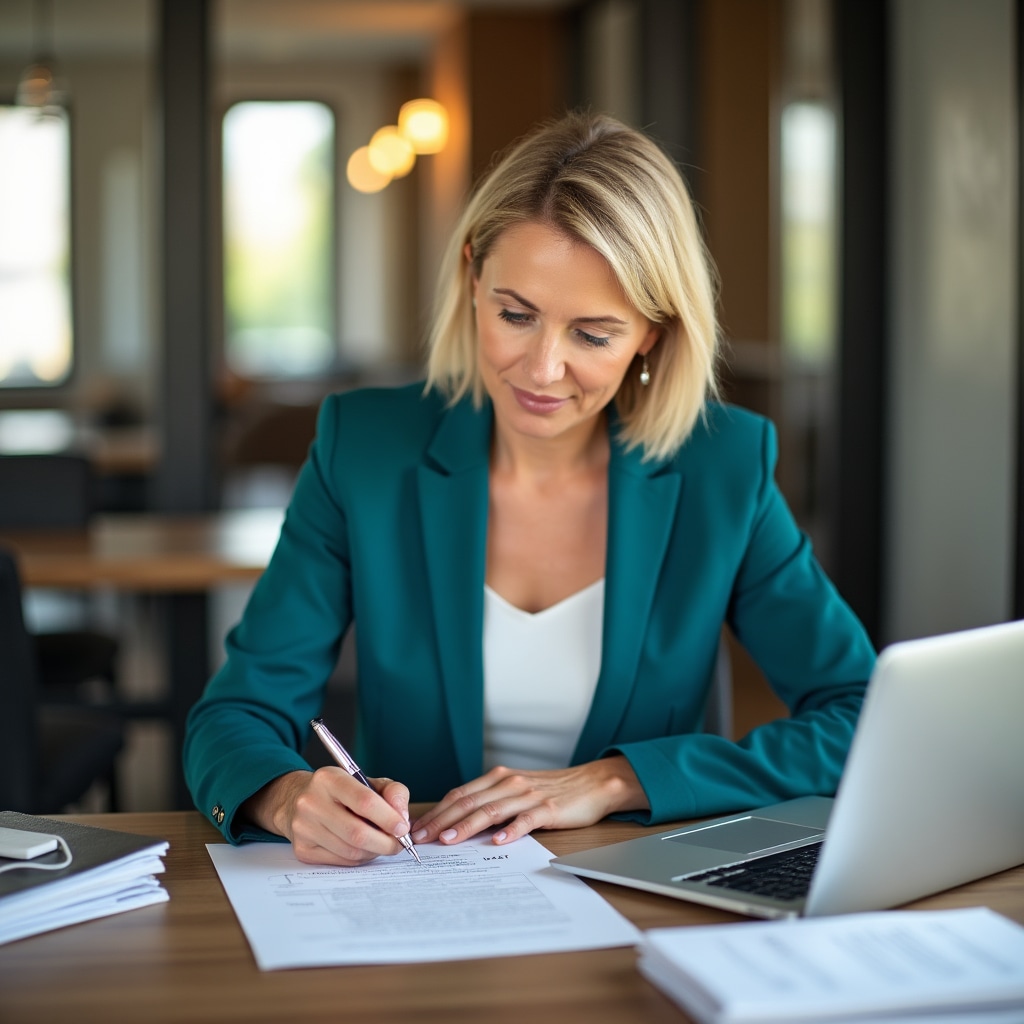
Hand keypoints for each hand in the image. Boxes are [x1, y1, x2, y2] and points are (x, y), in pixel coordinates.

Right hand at [241, 768, 412, 865]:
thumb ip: (393, 792)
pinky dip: (359, 858)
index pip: (364, 801)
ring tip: (381, 844)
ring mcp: (304, 827)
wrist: (298, 800)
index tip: (403, 828)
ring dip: (374, 852)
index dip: (388, 818)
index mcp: (329, 778)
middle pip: (357, 833)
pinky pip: (341, 861)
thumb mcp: (368, 781)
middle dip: (385, 843)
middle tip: (399, 844)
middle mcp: (311, 802)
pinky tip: (363, 848)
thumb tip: (403, 818)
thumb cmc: (341, 792)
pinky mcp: (302, 849)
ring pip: (351, 851)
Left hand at [409, 755, 648, 846]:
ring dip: (467, 826)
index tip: (417, 828)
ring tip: (448, 841)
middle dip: (441, 821)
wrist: (591, 784)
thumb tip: (457, 823)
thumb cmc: (551, 791)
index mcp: (498, 778)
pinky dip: (511, 830)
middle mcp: (509, 783)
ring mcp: (528, 795)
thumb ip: (491, 802)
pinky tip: (498, 842)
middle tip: (420, 839)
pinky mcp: (548, 808)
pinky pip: (526, 820)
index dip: (437, 812)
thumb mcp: (516, 791)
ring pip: (491, 810)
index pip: (459, 795)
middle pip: (468, 802)